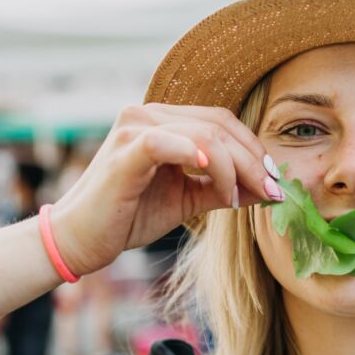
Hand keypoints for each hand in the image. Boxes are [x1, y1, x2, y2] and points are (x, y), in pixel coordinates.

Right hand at [49, 104, 281, 275]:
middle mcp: (148, 114)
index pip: (221, 122)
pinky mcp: (125, 149)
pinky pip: (168, 143)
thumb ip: (222, 187)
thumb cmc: (130, 215)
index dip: (252, 149)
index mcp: (163, 120)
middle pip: (219, 126)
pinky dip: (197, 157)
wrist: (80, 240)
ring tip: (241, 199)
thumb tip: (268, 189)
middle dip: (252, 160)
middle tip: (272, 191)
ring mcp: (135, 128)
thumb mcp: (187, 198)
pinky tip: (215, 178)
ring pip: (204, 135)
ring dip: (233, 168)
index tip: (274, 181)